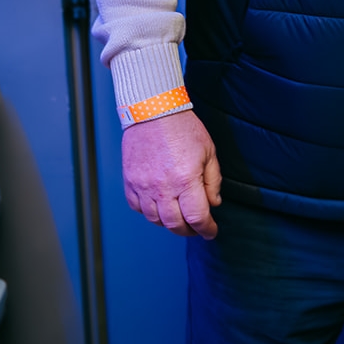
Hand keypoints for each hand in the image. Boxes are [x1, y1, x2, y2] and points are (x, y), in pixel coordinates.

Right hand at [121, 109, 221, 238]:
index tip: (211, 232)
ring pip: (155, 219)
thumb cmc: (183, 128)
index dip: (206, 229)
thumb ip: (213, 180)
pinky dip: (149, 212)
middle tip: (196, 228)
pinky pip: (137, 207)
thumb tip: (213, 203)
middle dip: (189, 230)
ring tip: (179, 217)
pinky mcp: (130, 181)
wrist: (154, 111)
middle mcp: (162, 187)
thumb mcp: (209, 152)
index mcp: (186, 180)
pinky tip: (159, 206)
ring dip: (169, 223)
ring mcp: (143, 186)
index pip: (197, 217)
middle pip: (175, 224)